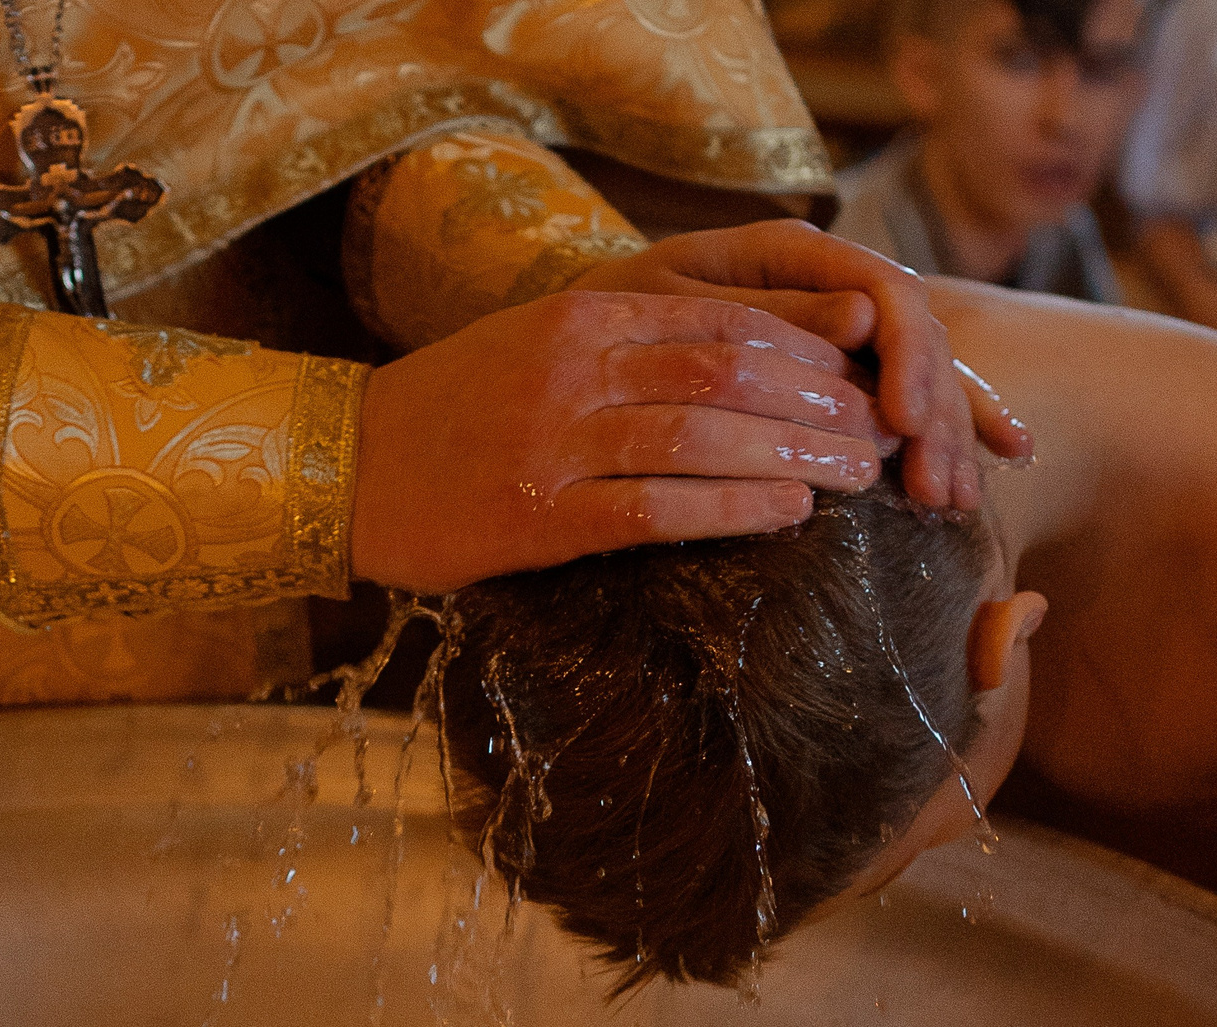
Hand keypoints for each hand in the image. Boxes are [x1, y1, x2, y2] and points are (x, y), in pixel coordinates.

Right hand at [351, 291, 887, 593]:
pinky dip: (731, 509)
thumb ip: (624, 343)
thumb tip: (739, 361)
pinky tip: (787, 515)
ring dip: (795, 456)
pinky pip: (655, 509)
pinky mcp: (539, 518)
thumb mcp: (534, 346)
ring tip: (857, 476)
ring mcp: (554, 443)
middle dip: (819, 401)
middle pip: (729, 372)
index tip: (861, 371)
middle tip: (879, 429)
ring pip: (703, 436)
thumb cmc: (446, 413)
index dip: (806, 346)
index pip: (721, 318)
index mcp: (580, 319)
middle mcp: (573, 370)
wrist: (337, 469)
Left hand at [570, 220, 1035, 505]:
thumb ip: (761, 316)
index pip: (882, 289)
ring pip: (924, 370)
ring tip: (954, 502)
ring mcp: (845, 329)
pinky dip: (962, 423)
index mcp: (790, 254)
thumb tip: (867, 314)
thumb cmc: (602, 322)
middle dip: (935, 414)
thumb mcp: (663, 310)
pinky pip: (916, 392)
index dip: (904, 354)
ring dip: (950, 436)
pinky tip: (1010, 453)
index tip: (900, 421)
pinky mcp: (846, 372)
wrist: (569, 344)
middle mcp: (830, 283)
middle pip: (916, 337)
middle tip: (938, 491)